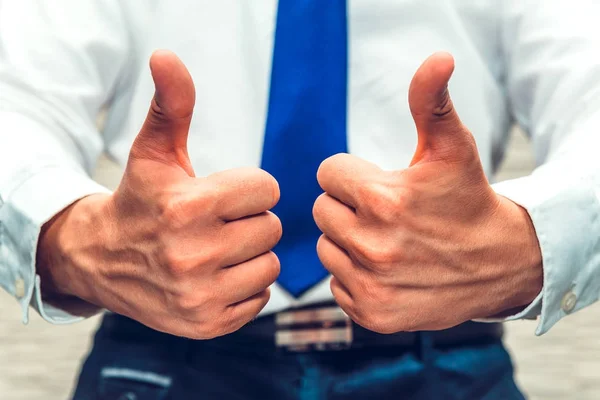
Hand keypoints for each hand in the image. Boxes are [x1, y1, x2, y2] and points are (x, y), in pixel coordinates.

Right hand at [37, 51, 281, 338]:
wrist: (104, 261)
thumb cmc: (140, 200)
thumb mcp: (154, 152)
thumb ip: (171, 105)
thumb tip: (167, 55)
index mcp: (187, 208)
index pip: (266, 189)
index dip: (248, 187)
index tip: (222, 193)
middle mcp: (192, 256)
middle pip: (271, 227)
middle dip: (250, 220)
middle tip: (219, 222)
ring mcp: (200, 297)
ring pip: (270, 264)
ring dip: (252, 253)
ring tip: (219, 248)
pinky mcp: (207, 325)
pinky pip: (261, 297)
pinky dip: (246, 285)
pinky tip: (217, 276)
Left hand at [313, 52, 542, 333]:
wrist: (498, 262)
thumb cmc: (466, 198)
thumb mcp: (451, 147)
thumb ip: (430, 102)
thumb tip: (437, 58)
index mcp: (383, 199)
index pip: (328, 174)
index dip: (353, 174)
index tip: (381, 183)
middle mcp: (373, 246)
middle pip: (322, 211)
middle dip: (348, 206)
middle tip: (385, 212)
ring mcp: (371, 284)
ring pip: (327, 248)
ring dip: (349, 241)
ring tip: (388, 240)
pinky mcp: (372, 313)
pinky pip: (337, 284)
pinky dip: (355, 275)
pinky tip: (387, 269)